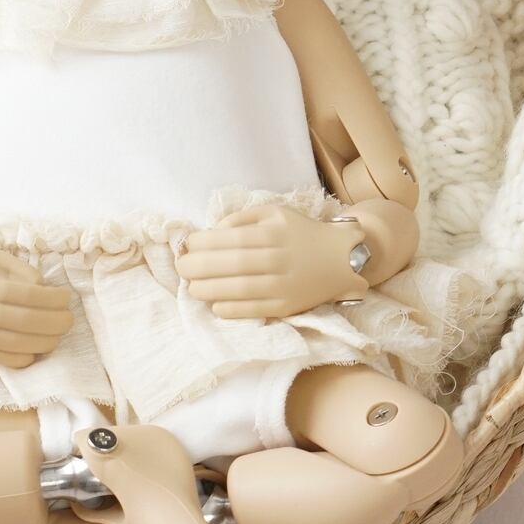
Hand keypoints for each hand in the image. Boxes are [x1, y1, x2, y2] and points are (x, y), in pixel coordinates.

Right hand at [0, 246, 72, 367]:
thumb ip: (19, 268)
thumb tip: (42, 286)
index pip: (36, 297)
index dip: (57, 300)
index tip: (66, 299)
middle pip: (33, 322)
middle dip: (58, 323)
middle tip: (68, 320)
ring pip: (22, 344)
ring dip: (47, 342)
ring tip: (56, 336)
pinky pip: (5, 360)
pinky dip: (25, 358)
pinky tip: (35, 351)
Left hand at [178, 203, 368, 318]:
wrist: (342, 259)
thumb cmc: (301, 233)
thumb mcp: (274, 213)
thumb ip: (242, 218)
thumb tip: (213, 230)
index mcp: (273, 233)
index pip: (230, 239)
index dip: (203, 243)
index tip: (187, 245)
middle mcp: (278, 259)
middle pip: (231, 265)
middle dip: (198, 267)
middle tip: (181, 268)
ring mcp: (283, 285)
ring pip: (239, 289)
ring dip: (209, 289)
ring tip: (191, 287)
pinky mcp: (287, 307)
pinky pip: (254, 310)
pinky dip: (231, 309)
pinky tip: (214, 305)